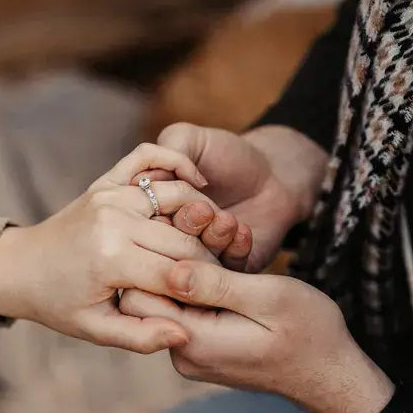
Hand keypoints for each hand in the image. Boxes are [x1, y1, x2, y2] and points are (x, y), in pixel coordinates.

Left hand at [0, 143, 231, 353]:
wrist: (22, 268)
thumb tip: (184, 335)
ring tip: (215, 239)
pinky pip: (150, 156)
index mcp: (111, 260)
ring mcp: (110, 195)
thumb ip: (141, 336)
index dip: (205, 288)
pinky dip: (178, 163)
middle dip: (210, 258)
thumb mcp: (97, 330)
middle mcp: (114, 220)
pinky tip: (199, 185)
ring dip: (204, 216)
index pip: (179, 272)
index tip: (218, 298)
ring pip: (178, 196)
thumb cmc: (60, 304)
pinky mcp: (108, 181)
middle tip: (223, 275)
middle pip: (185, 236)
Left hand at [120, 260, 394, 412]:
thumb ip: (217, 285)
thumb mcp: (269, 298)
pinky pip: (187, 314)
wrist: (329, 374)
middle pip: (149, 298)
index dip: (157, 258)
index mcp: (194, 342)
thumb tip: (169, 269)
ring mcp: (190, 356)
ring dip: (191, 275)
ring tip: (227, 256)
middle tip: (212, 239)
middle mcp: (183, 354)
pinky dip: (202, 291)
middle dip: (174, 263)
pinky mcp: (201, 351)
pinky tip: (228, 275)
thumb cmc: (310, 333)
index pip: (139, 296)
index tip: (192, 236)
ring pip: (168, 304)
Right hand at [157, 123, 328, 271]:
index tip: (178, 196)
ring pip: (197, 264)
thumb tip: (142, 181)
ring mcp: (198, 261)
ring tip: (226, 219)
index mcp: (150, 213)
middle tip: (204, 210)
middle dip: (185, 228)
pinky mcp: (228, 274)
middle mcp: (169, 242)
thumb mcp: (188, 139)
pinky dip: (235, 250)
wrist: (272, 173)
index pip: (141, 223)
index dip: (157, 213)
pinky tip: (242, 231)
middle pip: (165, 248)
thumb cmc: (224, 154)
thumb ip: (163, 152)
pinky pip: (227, 272)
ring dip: (212, 240)